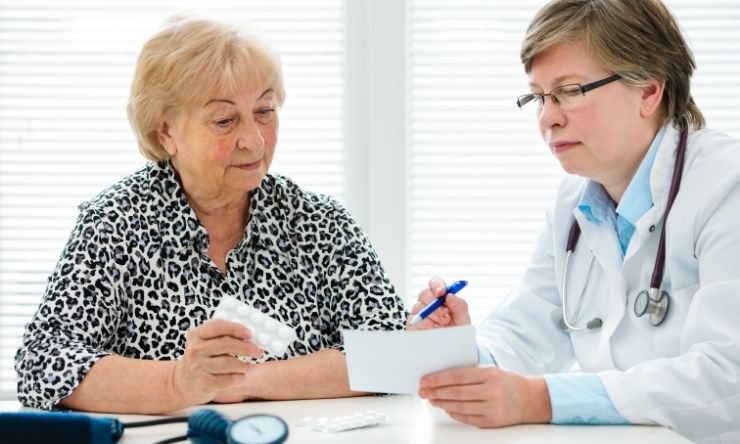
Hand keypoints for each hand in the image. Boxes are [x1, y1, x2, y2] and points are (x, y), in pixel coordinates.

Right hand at [173, 319, 262, 405]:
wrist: (184, 383)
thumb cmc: (202, 359)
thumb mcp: (205, 343)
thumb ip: (223, 336)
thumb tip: (251, 335)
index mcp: (196, 335)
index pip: (218, 326)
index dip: (236, 328)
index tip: (250, 334)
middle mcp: (195, 350)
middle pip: (226, 344)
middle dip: (246, 347)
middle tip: (258, 351)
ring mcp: (198, 367)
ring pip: (229, 363)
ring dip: (244, 365)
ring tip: (250, 366)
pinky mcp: (204, 383)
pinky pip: (228, 379)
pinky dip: (239, 377)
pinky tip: (240, 376)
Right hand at [407, 277, 471, 329]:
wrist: (452, 347)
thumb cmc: (457, 331)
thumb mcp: (463, 318)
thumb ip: (459, 305)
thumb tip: (450, 295)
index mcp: (440, 297)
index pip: (434, 283)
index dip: (436, 285)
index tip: (441, 292)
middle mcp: (427, 303)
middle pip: (424, 293)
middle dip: (435, 303)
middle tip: (445, 314)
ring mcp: (419, 313)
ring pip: (418, 306)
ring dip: (432, 315)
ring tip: (442, 325)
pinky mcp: (412, 324)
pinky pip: (414, 319)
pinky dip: (425, 323)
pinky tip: (434, 329)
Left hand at [418, 366, 551, 427]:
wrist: (532, 399)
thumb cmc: (508, 382)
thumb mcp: (492, 370)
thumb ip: (470, 373)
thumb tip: (443, 378)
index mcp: (490, 374)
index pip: (457, 376)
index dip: (438, 378)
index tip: (425, 380)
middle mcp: (491, 391)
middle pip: (456, 392)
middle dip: (436, 391)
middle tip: (423, 391)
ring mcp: (492, 408)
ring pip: (460, 406)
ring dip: (442, 403)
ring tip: (432, 399)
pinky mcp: (492, 422)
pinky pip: (467, 418)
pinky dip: (454, 413)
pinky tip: (446, 408)